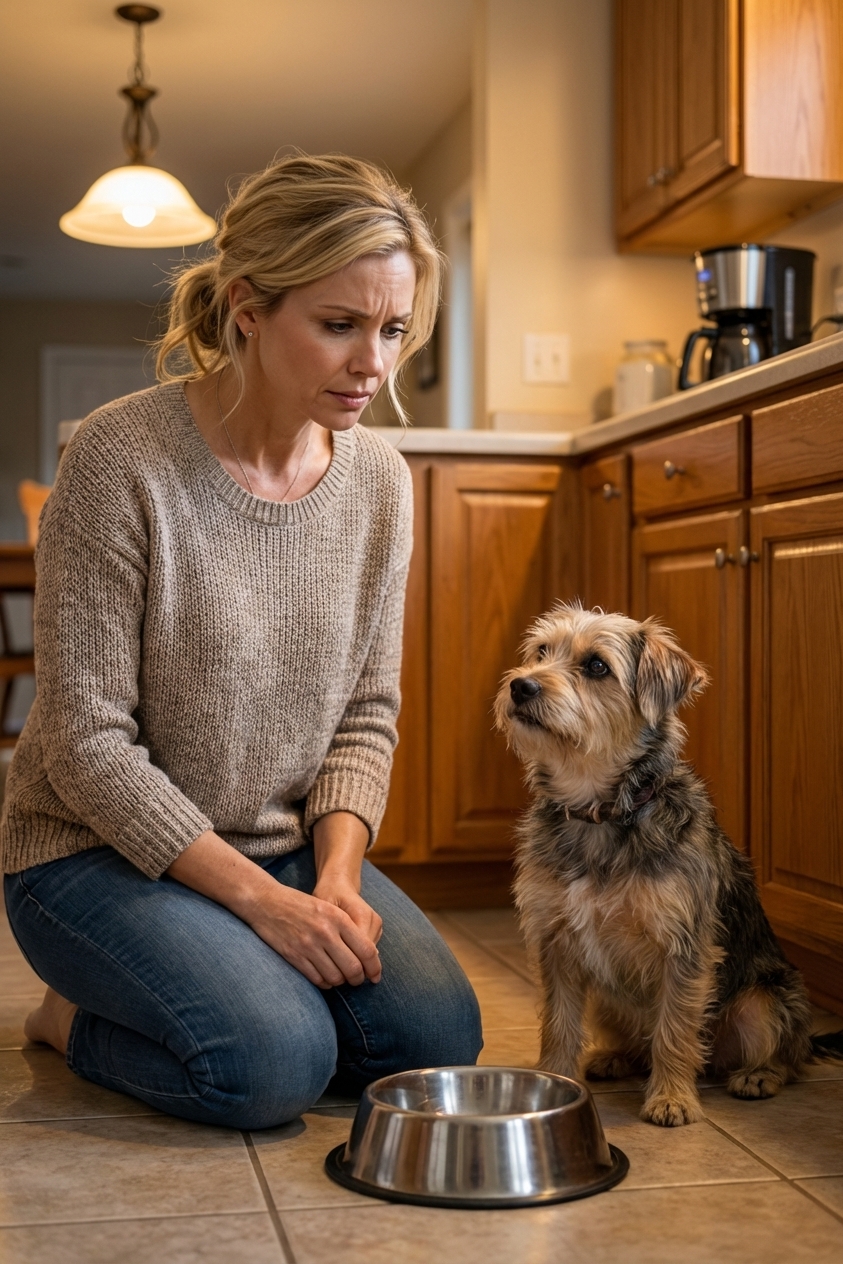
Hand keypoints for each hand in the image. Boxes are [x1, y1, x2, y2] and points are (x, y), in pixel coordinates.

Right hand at [166, 829, 380, 990]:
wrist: (266, 902)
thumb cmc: (301, 905)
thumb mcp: (328, 908)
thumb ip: (348, 928)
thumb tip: (370, 955)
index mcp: (338, 918)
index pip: (366, 950)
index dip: (375, 967)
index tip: (376, 976)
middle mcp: (325, 932)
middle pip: (353, 968)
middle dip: (359, 979)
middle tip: (358, 979)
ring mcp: (308, 946)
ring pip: (336, 977)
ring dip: (341, 982)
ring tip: (340, 977)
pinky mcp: (294, 956)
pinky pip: (317, 979)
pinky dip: (325, 983)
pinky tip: (325, 977)